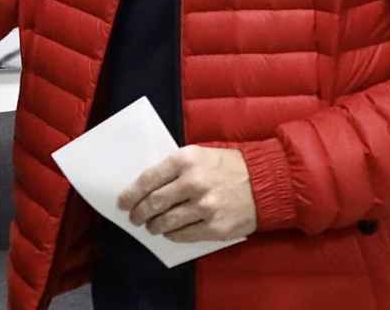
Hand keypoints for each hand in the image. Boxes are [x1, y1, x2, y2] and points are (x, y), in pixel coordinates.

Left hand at [118, 146, 257, 242]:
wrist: (266, 181)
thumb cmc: (228, 166)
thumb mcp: (200, 154)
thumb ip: (175, 167)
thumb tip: (146, 186)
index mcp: (186, 160)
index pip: (148, 179)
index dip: (131, 194)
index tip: (122, 202)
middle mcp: (193, 182)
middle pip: (154, 203)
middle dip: (139, 213)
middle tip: (134, 218)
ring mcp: (205, 207)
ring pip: (167, 222)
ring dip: (154, 226)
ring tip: (151, 227)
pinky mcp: (216, 227)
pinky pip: (184, 235)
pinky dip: (172, 235)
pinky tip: (170, 233)